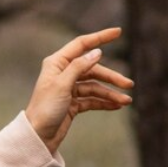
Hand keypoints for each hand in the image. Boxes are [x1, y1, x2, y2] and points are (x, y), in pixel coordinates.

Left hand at [24, 27, 133, 152]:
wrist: (38, 135)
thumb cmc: (45, 108)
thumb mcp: (62, 85)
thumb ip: (79, 67)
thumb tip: (97, 52)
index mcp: (56, 63)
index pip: (81, 45)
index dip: (100, 37)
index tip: (118, 32)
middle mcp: (62, 73)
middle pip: (92, 69)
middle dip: (111, 76)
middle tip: (129, 85)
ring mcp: (68, 88)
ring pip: (94, 86)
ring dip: (111, 93)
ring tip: (126, 101)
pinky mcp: (72, 103)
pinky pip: (93, 99)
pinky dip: (104, 102)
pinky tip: (117, 106)